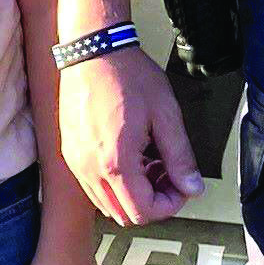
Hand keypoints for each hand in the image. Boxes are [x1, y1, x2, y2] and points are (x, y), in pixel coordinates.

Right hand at [59, 45, 198, 225]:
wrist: (93, 49)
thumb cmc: (127, 75)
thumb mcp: (166, 115)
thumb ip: (180, 157)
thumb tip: (192, 186)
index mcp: (116, 163)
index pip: (143, 212)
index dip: (170, 205)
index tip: (181, 186)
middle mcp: (90, 169)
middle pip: (124, 215)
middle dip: (152, 201)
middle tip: (168, 175)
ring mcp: (76, 163)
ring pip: (107, 204)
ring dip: (133, 194)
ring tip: (150, 163)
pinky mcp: (71, 154)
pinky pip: (93, 186)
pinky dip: (115, 182)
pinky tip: (130, 156)